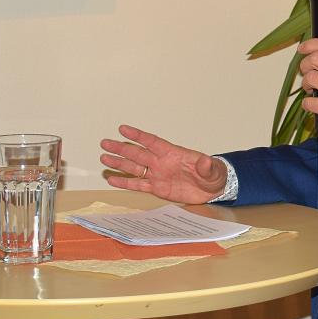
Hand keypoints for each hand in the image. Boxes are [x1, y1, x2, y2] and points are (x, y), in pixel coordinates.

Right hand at [99, 125, 226, 203]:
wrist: (213, 189)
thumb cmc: (212, 175)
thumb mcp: (212, 170)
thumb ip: (206, 166)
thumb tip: (205, 161)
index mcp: (172, 153)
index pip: (151, 141)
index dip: (137, 135)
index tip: (123, 129)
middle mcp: (161, 162)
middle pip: (137, 153)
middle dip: (121, 148)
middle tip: (105, 143)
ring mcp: (158, 174)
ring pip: (134, 168)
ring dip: (119, 164)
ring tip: (104, 159)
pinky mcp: (157, 188)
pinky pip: (138, 184)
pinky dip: (125, 183)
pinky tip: (112, 179)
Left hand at [298, 38, 317, 145]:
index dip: (311, 45)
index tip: (303, 48)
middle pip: (315, 58)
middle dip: (305, 64)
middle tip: (306, 71)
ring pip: (310, 78)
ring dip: (306, 83)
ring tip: (310, 89)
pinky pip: (310, 102)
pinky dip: (307, 104)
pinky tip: (311, 105)